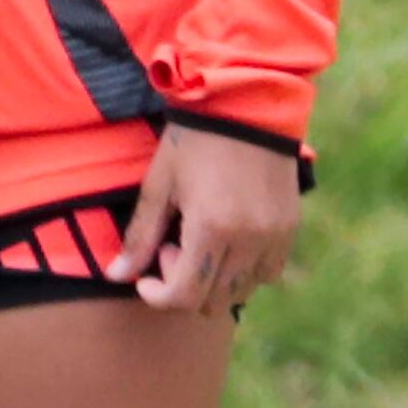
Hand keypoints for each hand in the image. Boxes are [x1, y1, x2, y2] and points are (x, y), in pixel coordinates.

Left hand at [116, 124, 299, 313]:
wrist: (245, 107)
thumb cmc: (192, 143)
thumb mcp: (158, 187)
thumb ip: (140, 237)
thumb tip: (117, 276)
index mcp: (212, 229)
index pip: (186, 296)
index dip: (159, 297)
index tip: (145, 277)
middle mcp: (250, 239)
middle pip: (214, 301)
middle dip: (183, 286)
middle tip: (171, 248)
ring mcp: (275, 236)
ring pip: (242, 291)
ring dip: (213, 282)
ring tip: (198, 241)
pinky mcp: (290, 227)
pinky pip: (268, 272)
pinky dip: (242, 271)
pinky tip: (224, 241)